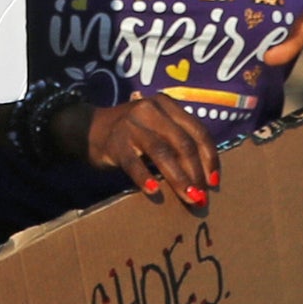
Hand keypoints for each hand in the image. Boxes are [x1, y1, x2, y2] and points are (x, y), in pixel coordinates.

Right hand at [74, 96, 219, 207]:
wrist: (87, 128)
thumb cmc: (131, 135)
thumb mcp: (156, 129)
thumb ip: (176, 144)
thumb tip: (203, 180)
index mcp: (167, 105)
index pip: (198, 131)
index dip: (210, 158)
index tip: (215, 183)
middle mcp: (151, 109)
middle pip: (182, 143)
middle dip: (196, 172)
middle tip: (201, 197)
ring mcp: (131, 124)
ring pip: (162, 152)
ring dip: (178, 178)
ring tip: (188, 197)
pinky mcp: (114, 141)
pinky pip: (132, 161)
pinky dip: (144, 177)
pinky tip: (153, 191)